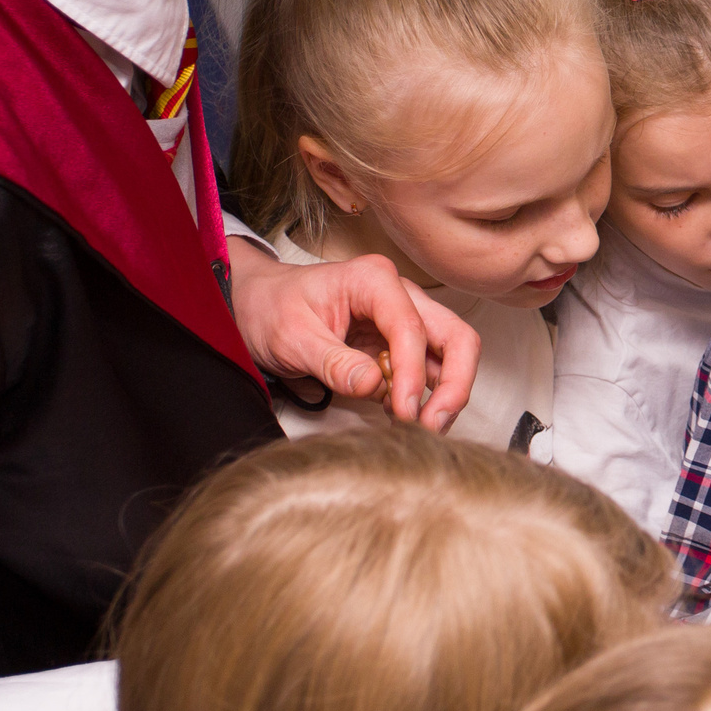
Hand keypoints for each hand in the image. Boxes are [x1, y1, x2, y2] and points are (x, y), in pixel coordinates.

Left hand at [227, 239, 480, 433]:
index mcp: (374, 280)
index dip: (413, 375)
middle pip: (455, 337)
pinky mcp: (398, 345)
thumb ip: (333, 362)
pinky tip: (400, 417)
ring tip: (418, 429)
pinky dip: (423, 398)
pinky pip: (427, 372)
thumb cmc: (270, 309)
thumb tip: (374, 386)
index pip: (412, 329)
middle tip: (433, 424)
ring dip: (444, 396)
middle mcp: (400, 295)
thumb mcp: (292, 337)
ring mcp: (404, 319)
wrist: (255, 304)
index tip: (404, 412)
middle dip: (454, 385)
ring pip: (450, 357)